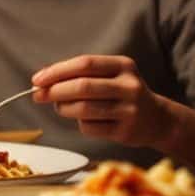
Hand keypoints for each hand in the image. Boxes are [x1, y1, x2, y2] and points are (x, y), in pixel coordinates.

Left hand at [31, 55, 174, 147]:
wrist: (157, 119)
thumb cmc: (121, 94)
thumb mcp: (109, 76)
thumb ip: (79, 75)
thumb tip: (41, 81)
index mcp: (123, 66)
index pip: (84, 63)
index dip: (57, 71)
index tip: (37, 80)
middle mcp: (129, 86)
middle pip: (82, 87)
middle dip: (54, 91)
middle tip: (38, 96)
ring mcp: (130, 110)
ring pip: (83, 109)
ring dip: (63, 109)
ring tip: (60, 107)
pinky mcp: (125, 131)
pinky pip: (90, 128)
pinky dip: (79, 124)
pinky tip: (85, 120)